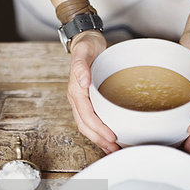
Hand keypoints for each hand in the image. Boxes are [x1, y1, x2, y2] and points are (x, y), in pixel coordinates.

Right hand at [67, 31, 118, 153]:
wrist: (85, 41)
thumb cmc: (87, 45)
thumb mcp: (84, 50)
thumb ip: (81, 66)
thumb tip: (82, 82)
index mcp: (75, 90)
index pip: (86, 115)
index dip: (98, 128)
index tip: (111, 136)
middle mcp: (76, 99)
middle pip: (85, 126)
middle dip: (99, 139)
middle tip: (114, 149)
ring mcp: (81, 101)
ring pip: (87, 126)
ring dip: (99, 139)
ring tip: (112, 148)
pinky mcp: (87, 102)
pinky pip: (91, 121)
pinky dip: (99, 132)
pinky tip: (109, 137)